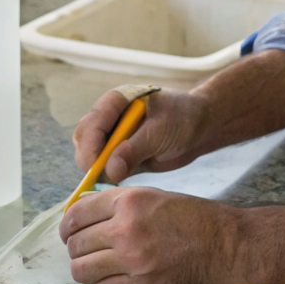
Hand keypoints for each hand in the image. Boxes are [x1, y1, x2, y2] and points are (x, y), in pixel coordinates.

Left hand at [57, 186, 253, 283]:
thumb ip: (118, 201)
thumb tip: (84, 210)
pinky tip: (107, 277)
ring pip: (82, 269)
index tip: (67, 230)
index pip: (77, 214)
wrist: (227, 244)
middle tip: (81, 248)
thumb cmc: (194, 217)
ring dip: (82, 267)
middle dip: (74, 247)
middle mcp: (126, 230)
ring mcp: (132, 260)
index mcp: (128, 202)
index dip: (67, 224)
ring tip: (92, 265)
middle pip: (76, 243)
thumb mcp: (153, 195)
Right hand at [73, 88, 210, 182]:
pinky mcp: (118, 153)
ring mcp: (112, 135)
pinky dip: (104, 176)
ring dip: (95, 168)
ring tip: (114, 180)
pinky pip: (102, 165)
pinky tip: (117, 183)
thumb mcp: (160, 131)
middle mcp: (109, 116)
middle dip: (89, 158)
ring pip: (89, 153)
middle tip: (102, 178)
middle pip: (84, 138)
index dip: (91, 145)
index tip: (96, 167)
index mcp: (117, 100)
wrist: (200, 127)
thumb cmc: (182, 119)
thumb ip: (134, 149)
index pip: (93, 121)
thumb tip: (109, 171)